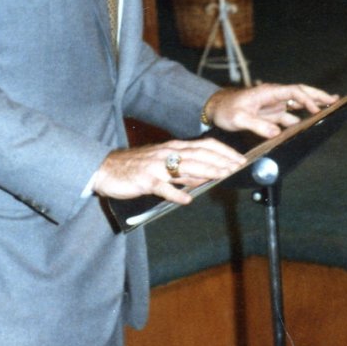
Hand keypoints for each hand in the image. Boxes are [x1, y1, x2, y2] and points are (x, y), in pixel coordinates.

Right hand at [90, 137, 247, 206]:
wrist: (107, 168)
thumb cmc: (137, 167)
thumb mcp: (163, 164)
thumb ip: (184, 170)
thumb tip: (207, 175)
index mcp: (173, 148)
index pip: (204, 145)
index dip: (223, 151)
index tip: (239, 158)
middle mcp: (167, 154)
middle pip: (198, 154)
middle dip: (220, 160)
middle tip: (237, 167)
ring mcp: (156, 167)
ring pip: (184, 167)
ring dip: (204, 171)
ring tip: (221, 176)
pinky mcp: (145, 181)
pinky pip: (162, 188)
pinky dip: (175, 194)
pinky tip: (186, 200)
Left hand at [205, 82, 338, 140]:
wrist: (216, 108)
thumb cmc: (226, 109)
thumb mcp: (238, 118)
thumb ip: (256, 124)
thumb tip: (276, 132)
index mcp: (268, 92)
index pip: (293, 92)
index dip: (307, 99)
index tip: (317, 110)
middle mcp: (274, 96)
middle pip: (300, 93)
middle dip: (318, 96)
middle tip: (337, 100)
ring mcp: (274, 105)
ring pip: (298, 104)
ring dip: (313, 107)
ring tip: (331, 111)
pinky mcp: (272, 114)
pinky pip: (291, 115)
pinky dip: (302, 118)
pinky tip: (311, 125)